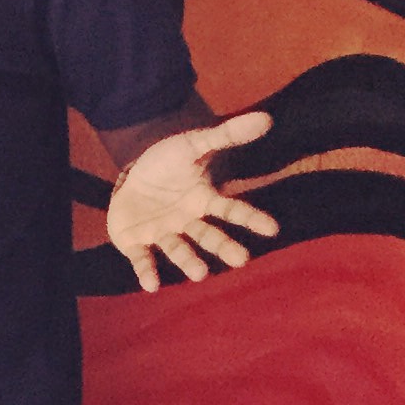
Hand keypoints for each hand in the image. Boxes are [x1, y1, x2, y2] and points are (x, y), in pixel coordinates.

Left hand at [107, 110, 278, 290]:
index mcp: (204, 201)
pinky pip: (144, 258)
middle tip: (241, 260)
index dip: (250, 218)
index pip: (231, 209)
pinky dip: (147, 271)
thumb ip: (226, 135)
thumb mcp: (193, 145)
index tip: (272, 228)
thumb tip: (266, 118)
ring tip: (200, 274)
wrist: (132, 174)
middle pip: (208, 236)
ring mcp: (163, 233)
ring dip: (189, 262)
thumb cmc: (168, 164)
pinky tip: (151, 285)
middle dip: (223, 247)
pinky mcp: (137, 242)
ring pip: (179, 250)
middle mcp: (188, 222)